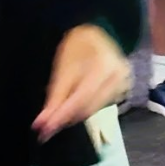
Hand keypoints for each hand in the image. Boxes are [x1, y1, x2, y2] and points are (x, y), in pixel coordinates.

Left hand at [35, 25, 130, 140]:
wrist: (99, 35)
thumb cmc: (78, 47)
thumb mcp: (63, 67)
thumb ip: (55, 96)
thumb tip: (41, 124)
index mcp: (104, 65)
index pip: (81, 97)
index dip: (62, 115)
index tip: (44, 130)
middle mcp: (118, 77)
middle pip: (88, 108)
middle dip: (65, 119)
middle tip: (45, 129)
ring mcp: (123, 85)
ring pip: (93, 110)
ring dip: (73, 116)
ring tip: (55, 119)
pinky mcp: (122, 91)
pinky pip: (99, 107)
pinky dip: (83, 110)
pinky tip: (72, 109)